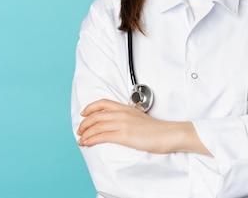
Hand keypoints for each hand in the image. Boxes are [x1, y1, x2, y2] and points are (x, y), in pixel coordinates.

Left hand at [77, 99, 209, 154]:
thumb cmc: (156, 129)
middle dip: (84, 123)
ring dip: (85, 133)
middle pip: (96, 115)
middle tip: (80, 131)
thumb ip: (128, 117)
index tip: (84, 113)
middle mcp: (122, 114)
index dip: (90, 107)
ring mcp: (122, 124)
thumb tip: (120, 123)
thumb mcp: (139, 117)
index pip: (103, 103)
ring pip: (96, 126)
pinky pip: (101, 136)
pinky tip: (87, 143)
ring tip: (81, 140)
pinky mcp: (123, 135)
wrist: (167, 134)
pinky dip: (91, 139)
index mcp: (126, 108)